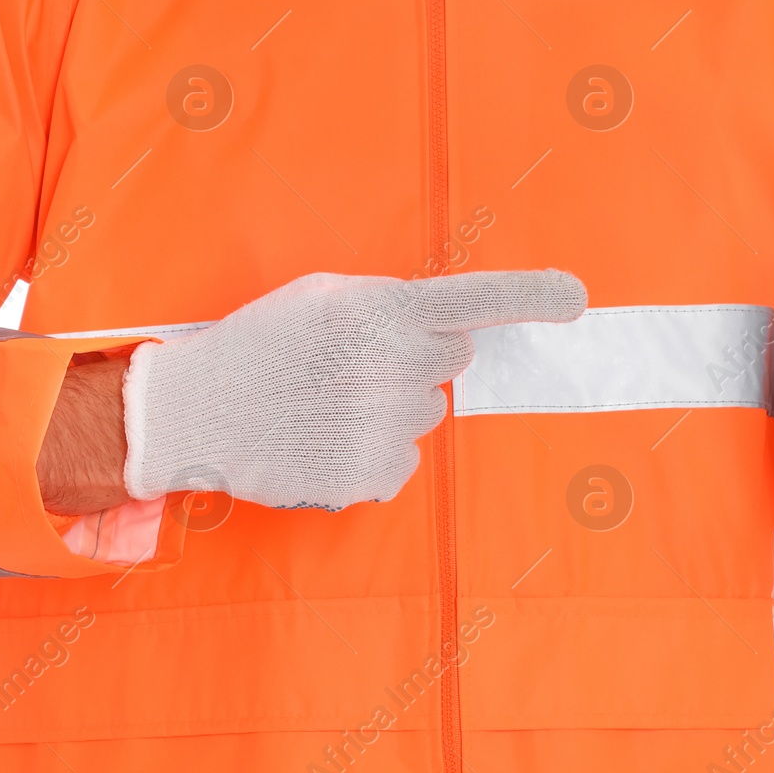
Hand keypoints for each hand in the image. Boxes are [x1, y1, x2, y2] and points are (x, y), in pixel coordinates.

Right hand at [124, 269, 587, 508]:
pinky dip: (372, 453)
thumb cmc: (260, 345)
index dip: (531, 297)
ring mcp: (384, 427)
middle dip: (414, 359)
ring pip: (424, 414)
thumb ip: (387, 305)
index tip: (578, 298)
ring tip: (323, 404)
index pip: (472, 299)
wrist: (196, 413)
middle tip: (352, 362)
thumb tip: (440, 328)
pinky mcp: (372, 476)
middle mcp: (390, 368)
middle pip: (451, 361)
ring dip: (387, 409)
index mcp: (378, 313)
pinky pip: (403, 461)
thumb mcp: (319, 298)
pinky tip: (324, 440)